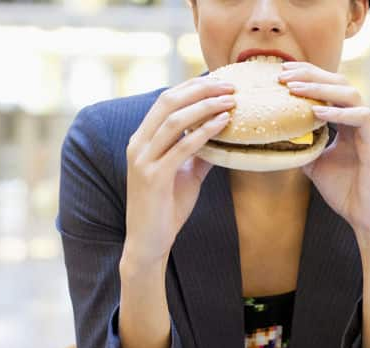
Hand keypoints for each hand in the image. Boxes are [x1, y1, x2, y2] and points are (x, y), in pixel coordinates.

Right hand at [124, 76, 235, 265]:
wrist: (148, 243)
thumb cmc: (166, 208)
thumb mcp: (186, 174)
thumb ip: (199, 153)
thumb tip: (222, 134)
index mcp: (142, 139)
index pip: (166, 100)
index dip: (193, 86)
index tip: (220, 82)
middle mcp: (138, 144)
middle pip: (168, 101)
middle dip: (200, 89)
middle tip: (229, 85)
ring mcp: (143, 160)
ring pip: (174, 120)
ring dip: (205, 106)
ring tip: (231, 101)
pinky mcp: (153, 177)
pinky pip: (182, 147)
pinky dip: (204, 131)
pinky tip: (223, 123)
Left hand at [278, 62, 369, 238]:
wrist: (365, 216)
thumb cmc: (344, 191)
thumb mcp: (314, 164)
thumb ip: (303, 146)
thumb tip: (277, 137)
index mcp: (348, 120)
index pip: (328, 87)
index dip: (307, 76)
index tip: (281, 73)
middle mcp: (361, 118)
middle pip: (338, 82)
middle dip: (310, 75)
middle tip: (283, 74)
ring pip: (350, 93)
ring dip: (321, 88)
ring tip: (294, 88)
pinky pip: (360, 116)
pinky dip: (338, 112)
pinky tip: (315, 111)